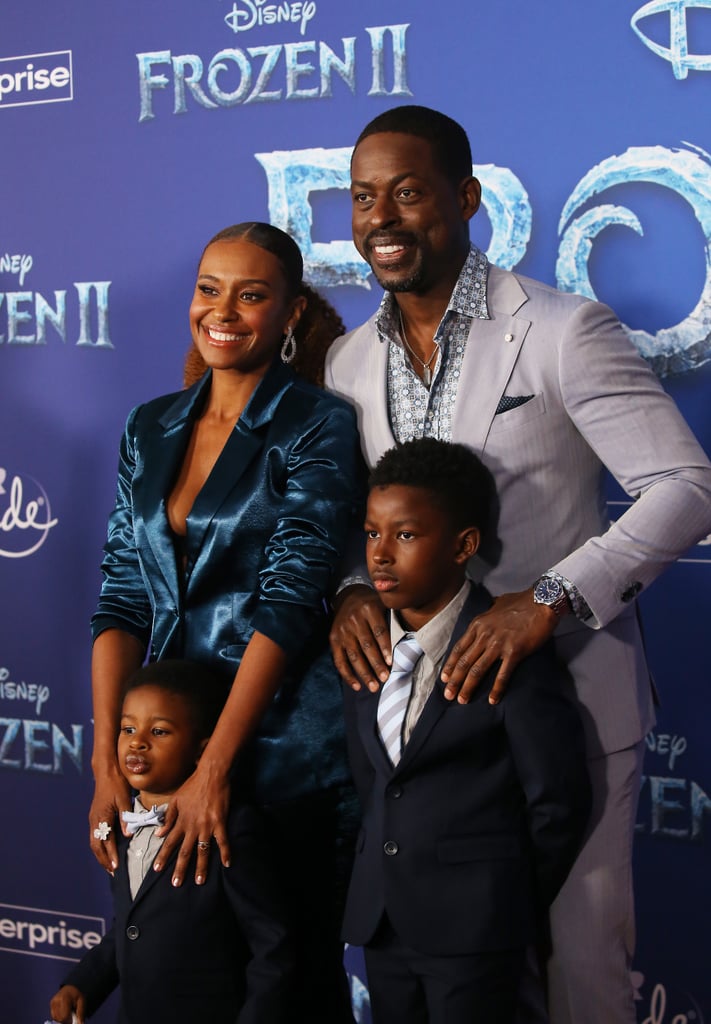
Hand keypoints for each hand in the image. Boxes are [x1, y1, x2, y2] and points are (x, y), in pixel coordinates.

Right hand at [49, 984, 85, 1023]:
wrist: (71, 986)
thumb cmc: (77, 994)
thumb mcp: (82, 1002)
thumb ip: (80, 1014)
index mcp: (64, 999)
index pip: (64, 1016)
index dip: (69, 1020)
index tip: (74, 1017)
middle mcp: (56, 1000)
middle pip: (59, 1018)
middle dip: (66, 1019)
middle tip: (71, 1014)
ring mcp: (52, 1002)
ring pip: (55, 1018)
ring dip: (62, 1018)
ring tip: (67, 1012)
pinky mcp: (51, 1004)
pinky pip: (54, 1015)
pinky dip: (58, 1016)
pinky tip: (63, 1011)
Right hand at [89, 763, 131, 872]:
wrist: (106, 771)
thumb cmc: (116, 783)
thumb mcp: (124, 799)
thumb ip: (126, 817)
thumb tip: (128, 835)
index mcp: (102, 817)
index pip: (106, 842)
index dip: (111, 855)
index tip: (116, 867)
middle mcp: (95, 820)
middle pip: (96, 846)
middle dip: (103, 860)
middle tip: (113, 871)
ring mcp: (93, 818)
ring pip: (94, 842)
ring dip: (101, 854)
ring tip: (110, 865)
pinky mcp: (95, 816)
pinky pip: (96, 835)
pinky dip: (100, 846)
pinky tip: (107, 849)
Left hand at [153, 763, 230, 885]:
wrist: (211, 774)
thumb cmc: (193, 785)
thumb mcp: (175, 799)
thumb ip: (168, 817)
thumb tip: (158, 834)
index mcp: (181, 821)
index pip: (169, 842)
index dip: (163, 856)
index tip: (157, 870)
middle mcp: (192, 826)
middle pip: (185, 851)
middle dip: (180, 868)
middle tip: (175, 884)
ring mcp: (207, 826)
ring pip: (202, 850)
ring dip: (201, 866)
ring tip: (199, 881)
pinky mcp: (220, 823)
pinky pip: (223, 841)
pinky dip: (226, 852)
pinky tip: (228, 864)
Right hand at [330, 584, 391, 690]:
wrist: (347, 597)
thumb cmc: (371, 604)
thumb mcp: (383, 603)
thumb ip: (393, 616)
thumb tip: (411, 635)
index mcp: (369, 609)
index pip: (379, 631)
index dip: (385, 647)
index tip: (391, 663)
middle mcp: (354, 619)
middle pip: (366, 645)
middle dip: (376, 664)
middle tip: (385, 679)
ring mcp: (342, 630)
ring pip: (354, 656)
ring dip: (364, 673)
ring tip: (374, 687)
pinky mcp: (334, 639)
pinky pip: (340, 661)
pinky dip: (348, 675)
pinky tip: (357, 686)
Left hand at [440, 588, 559, 704]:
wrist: (542, 601)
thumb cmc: (521, 601)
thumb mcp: (498, 603)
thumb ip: (489, 610)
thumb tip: (489, 607)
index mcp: (478, 625)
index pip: (459, 649)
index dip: (450, 665)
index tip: (444, 678)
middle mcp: (484, 636)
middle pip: (464, 662)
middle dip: (454, 681)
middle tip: (448, 696)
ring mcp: (498, 644)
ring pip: (477, 670)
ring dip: (468, 687)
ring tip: (462, 701)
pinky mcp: (514, 651)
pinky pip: (502, 674)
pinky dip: (496, 689)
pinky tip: (492, 700)